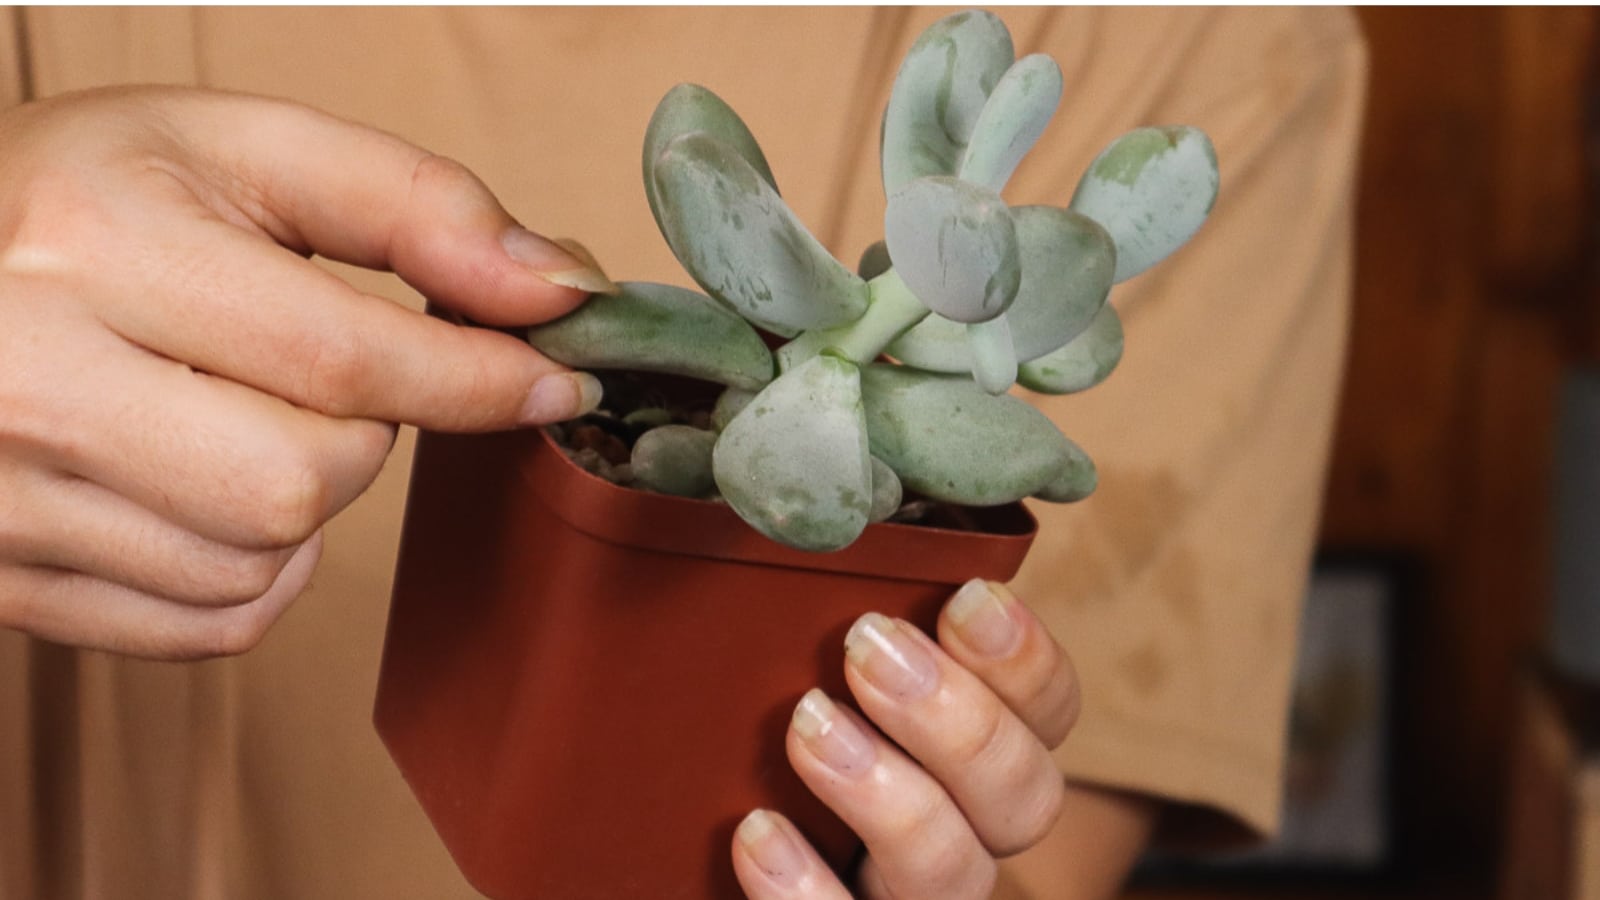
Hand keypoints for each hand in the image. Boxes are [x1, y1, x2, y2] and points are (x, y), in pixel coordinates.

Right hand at [0, 86, 606, 658]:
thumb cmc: (82, 203)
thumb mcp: (237, 150)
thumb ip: (408, 203)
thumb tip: (556, 286)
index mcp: (91, 246)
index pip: (345, 356)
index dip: (480, 376)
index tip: (553, 376)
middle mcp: (27, 380)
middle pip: (306, 479)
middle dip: (361, 431)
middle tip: (310, 370)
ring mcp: (2, 499)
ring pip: (261, 561)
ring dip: (304, 498)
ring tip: (238, 413)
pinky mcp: (6, 581)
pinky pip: (210, 624)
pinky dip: (254, 567)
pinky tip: (208, 486)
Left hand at [732, 579, 1079, 897]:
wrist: (737, 867)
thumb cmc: (785, 720)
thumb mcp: (821, 663)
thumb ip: (845, 609)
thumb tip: (830, 501)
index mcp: (984, 752)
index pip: (1050, 711)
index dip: (1025, 661)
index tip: (965, 597)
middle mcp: (969, 830)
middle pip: (1024, 796)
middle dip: (957, 717)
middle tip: (867, 647)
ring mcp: (916, 897)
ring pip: (957, 873)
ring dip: (893, 797)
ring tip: (809, 726)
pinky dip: (806, 891)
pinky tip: (759, 832)